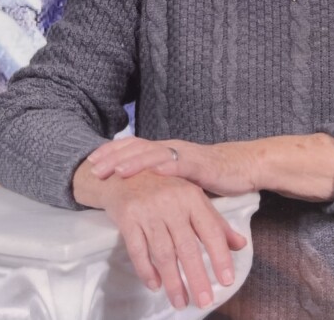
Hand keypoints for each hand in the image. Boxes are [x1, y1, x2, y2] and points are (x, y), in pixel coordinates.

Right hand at [73, 162, 246, 309]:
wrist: (124, 171)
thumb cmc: (164, 187)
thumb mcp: (192, 198)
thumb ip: (216, 222)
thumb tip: (240, 244)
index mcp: (192, 196)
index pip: (211, 230)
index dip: (220, 256)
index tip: (227, 280)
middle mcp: (171, 202)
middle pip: (187, 246)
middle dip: (197, 277)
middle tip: (205, 302)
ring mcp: (148, 210)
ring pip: (163, 253)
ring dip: (173, 281)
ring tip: (181, 302)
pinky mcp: (128, 216)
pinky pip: (138, 250)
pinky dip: (146, 270)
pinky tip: (155, 285)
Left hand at [88, 137, 257, 196]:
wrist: (242, 165)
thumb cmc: (209, 173)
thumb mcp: (177, 175)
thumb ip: (158, 178)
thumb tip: (134, 188)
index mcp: (164, 150)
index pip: (132, 146)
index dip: (111, 152)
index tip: (90, 162)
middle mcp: (171, 148)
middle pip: (138, 147)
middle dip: (114, 157)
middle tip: (93, 168)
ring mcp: (186, 154)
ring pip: (156, 153)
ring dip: (136, 162)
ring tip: (118, 171)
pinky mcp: (202, 164)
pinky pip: (183, 164)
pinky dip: (168, 167)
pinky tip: (156, 172)